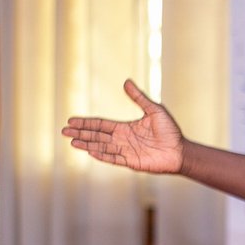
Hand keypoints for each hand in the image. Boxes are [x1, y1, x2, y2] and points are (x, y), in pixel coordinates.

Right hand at [61, 79, 183, 172]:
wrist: (181, 150)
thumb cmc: (170, 131)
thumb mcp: (154, 110)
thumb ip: (138, 98)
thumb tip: (126, 82)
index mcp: (126, 128)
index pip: (101, 125)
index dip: (87, 123)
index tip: (71, 120)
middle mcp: (123, 140)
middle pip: (97, 135)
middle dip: (81, 132)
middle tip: (64, 131)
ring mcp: (126, 151)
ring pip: (102, 146)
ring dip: (87, 143)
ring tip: (72, 141)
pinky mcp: (132, 162)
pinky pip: (113, 158)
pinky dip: (102, 155)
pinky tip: (90, 151)